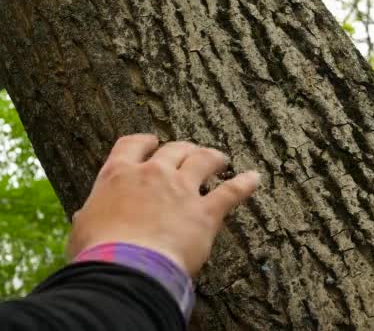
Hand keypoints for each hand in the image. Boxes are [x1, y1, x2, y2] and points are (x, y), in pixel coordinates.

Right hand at [67, 134, 259, 274]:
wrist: (126, 268)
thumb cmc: (99, 253)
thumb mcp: (83, 230)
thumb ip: (91, 216)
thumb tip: (85, 215)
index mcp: (119, 175)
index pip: (132, 144)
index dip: (145, 141)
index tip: (152, 142)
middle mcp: (152, 174)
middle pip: (173, 149)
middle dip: (183, 148)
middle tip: (190, 153)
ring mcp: (181, 190)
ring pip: (203, 160)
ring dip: (214, 156)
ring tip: (221, 158)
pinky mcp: (205, 212)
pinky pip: (231, 191)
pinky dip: (245, 184)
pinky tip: (255, 178)